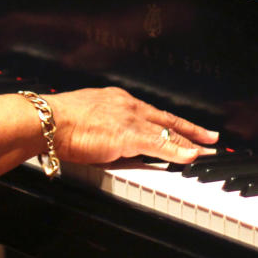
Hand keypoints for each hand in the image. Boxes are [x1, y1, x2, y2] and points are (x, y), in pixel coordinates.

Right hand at [47, 87, 218, 165]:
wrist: (48, 121)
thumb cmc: (56, 122)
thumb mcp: (84, 117)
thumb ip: (99, 126)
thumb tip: (104, 139)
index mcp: (116, 101)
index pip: (150, 113)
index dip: (168, 123)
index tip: (180, 128)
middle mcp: (127, 106)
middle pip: (166, 119)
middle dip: (190, 129)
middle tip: (210, 136)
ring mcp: (130, 119)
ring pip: (168, 132)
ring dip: (191, 142)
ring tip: (208, 150)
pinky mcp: (128, 135)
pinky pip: (160, 145)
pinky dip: (178, 152)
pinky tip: (192, 157)